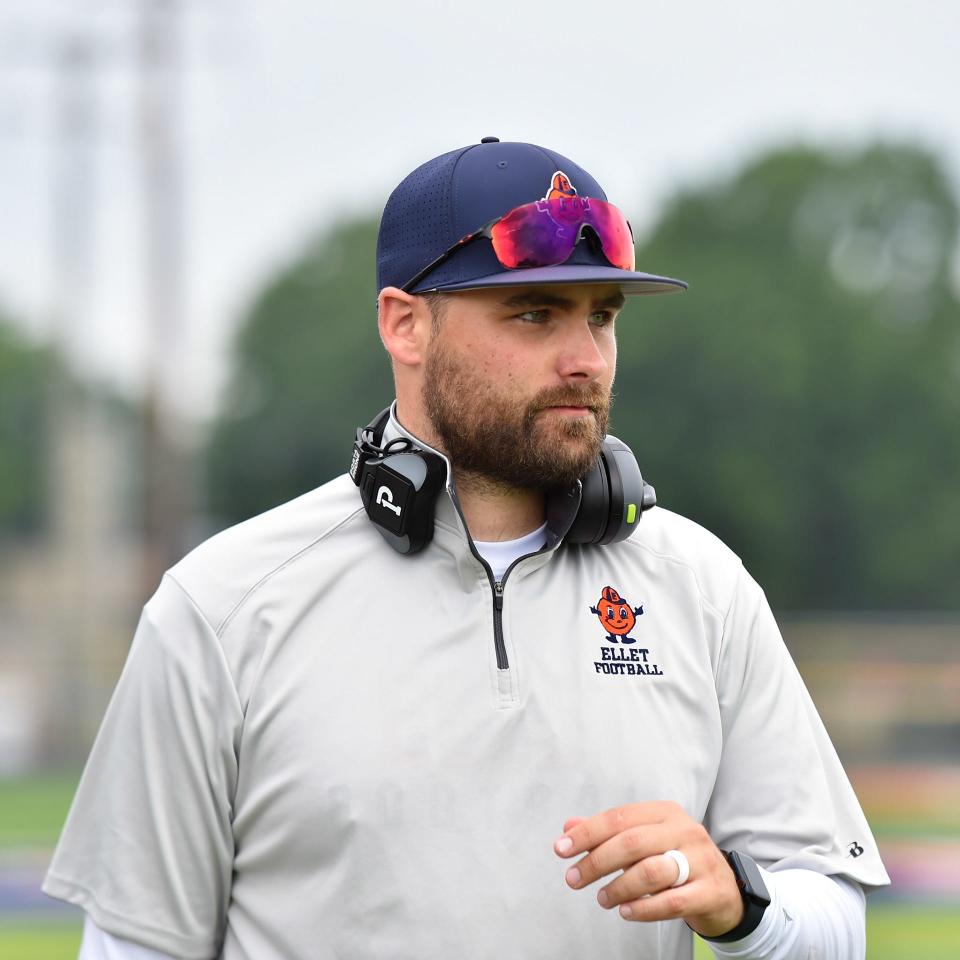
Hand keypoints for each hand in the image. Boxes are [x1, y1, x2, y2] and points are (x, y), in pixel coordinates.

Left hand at [553, 801, 743, 937]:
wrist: (725, 891)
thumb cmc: (676, 861)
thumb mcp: (645, 841)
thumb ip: (607, 834)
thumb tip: (568, 826)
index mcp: (665, 812)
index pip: (619, 817)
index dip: (587, 832)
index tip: (560, 849)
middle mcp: (685, 830)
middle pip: (632, 842)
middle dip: (596, 861)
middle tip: (573, 879)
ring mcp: (701, 860)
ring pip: (651, 871)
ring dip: (619, 887)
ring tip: (602, 899)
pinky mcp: (710, 891)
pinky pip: (672, 901)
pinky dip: (644, 908)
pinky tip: (626, 912)